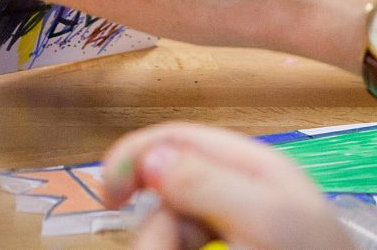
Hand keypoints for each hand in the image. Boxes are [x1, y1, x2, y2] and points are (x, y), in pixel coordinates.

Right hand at [102, 123, 350, 249]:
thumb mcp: (266, 217)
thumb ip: (210, 182)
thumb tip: (152, 156)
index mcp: (251, 165)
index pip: (178, 137)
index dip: (135, 155)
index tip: (110, 194)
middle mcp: (236, 191)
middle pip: (165, 189)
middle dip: (160, 223)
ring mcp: (230, 225)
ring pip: (169, 226)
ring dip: (168, 244)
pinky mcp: (224, 247)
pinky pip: (182, 244)